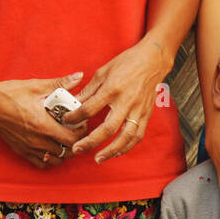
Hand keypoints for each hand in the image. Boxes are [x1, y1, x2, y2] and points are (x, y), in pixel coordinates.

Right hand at [0, 71, 88, 168]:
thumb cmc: (10, 93)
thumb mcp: (37, 86)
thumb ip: (61, 83)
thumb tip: (80, 75)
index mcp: (43, 125)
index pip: (72, 139)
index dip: (81, 132)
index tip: (82, 123)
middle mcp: (37, 140)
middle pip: (67, 152)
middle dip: (76, 143)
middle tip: (76, 131)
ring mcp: (28, 147)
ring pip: (55, 161)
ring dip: (64, 152)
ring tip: (65, 139)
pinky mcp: (20, 151)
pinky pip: (40, 164)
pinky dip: (49, 159)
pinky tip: (51, 147)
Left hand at [63, 36, 169, 163]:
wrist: (153, 60)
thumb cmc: (127, 63)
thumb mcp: (103, 72)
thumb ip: (88, 91)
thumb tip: (73, 104)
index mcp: (113, 88)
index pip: (90, 109)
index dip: (74, 117)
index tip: (66, 120)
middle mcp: (126, 101)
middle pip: (108, 128)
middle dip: (90, 142)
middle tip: (76, 149)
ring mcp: (138, 109)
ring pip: (126, 136)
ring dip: (111, 150)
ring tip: (98, 158)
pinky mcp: (146, 114)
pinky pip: (138, 135)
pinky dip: (127, 146)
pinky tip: (116, 152)